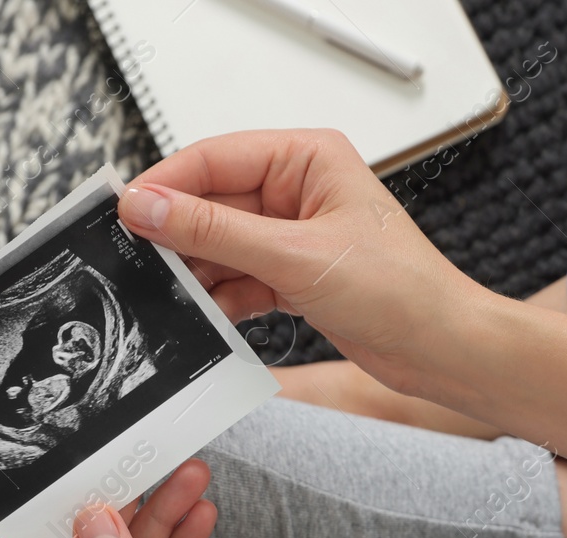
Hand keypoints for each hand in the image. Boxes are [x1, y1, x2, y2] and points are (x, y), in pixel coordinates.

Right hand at [119, 129, 489, 395]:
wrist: (442, 350)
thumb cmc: (403, 291)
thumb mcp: (296, 256)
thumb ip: (215, 232)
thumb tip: (149, 207)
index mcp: (307, 158)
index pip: (215, 158)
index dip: (166, 184)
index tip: (124, 213)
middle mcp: (299, 190)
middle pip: (212, 204)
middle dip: (179, 237)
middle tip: (138, 264)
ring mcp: (295, 235)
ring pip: (222, 246)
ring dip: (199, 273)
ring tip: (174, 298)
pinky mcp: (295, 275)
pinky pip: (239, 277)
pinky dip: (223, 298)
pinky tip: (209, 315)